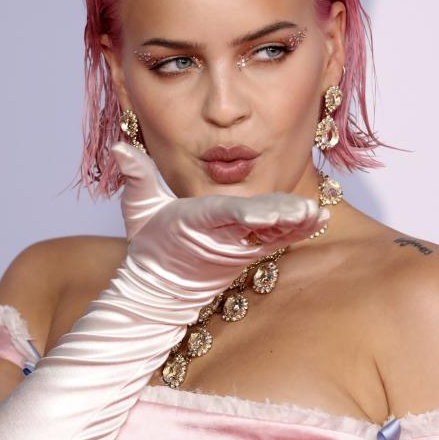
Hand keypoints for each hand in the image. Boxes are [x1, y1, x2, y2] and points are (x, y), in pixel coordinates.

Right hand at [111, 141, 329, 301]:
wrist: (159, 290)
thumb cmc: (150, 245)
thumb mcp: (138, 207)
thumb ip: (135, 175)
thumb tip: (119, 148)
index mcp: (196, 221)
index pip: (227, 213)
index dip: (252, 212)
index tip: (271, 211)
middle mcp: (222, 236)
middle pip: (257, 225)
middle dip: (283, 218)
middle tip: (309, 211)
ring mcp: (238, 248)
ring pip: (272, 234)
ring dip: (296, 225)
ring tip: (319, 214)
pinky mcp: (249, 253)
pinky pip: (277, 241)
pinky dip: (298, 231)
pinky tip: (319, 220)